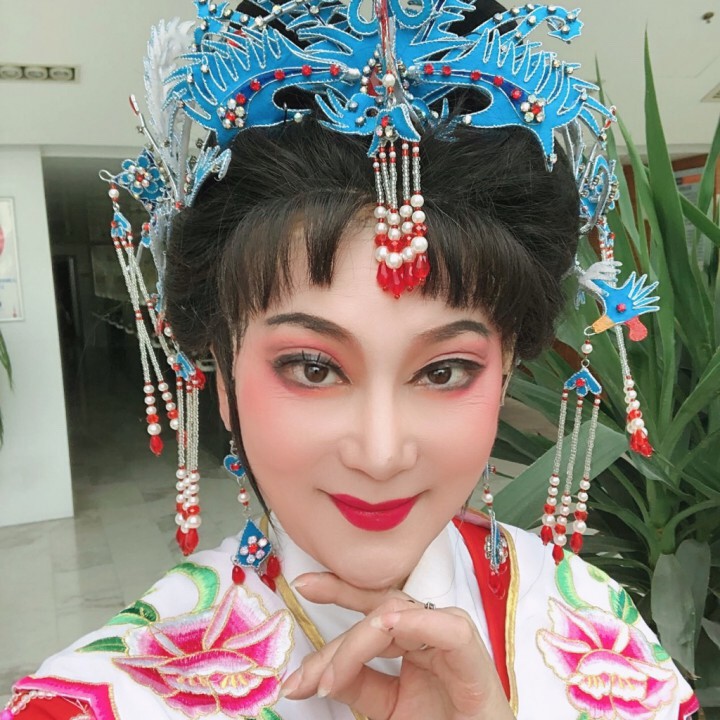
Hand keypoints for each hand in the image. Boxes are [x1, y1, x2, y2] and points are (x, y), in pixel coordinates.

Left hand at [281, 573, 514, 719]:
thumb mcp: (389, 708)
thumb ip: (359, 685)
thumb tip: (317, 673)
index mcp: (414, 640)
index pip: (373, 606)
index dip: (339, 591)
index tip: (302, 586)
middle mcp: (431, 631)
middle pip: (377, 611)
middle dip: (335, 642)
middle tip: (304, 679)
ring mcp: (453, 639)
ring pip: (398, 616)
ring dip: (358, 643)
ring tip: (331, 678)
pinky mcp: (475, 659)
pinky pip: (449, 629)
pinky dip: (418, 622)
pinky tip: (388, 627)